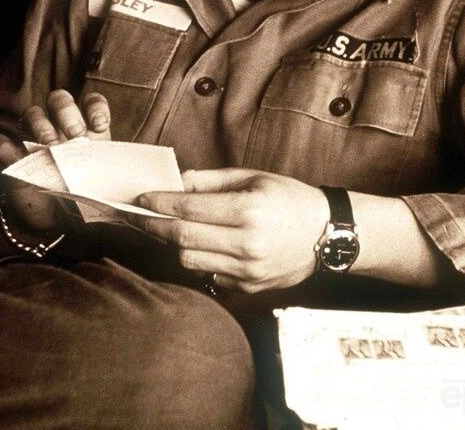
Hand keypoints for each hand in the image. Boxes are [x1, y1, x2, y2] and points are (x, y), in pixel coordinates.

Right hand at [0, 90, 110, 231]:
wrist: (56, 220)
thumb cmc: (84, 197)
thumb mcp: (102, 186)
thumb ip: (114, 181)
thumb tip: (134, 194)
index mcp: (87, 130)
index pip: (91, 102)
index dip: (95, 107)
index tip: (99, 125)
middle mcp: (60, 128)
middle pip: (59, 100)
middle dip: (67, 112)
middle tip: (74, 135)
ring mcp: (35, 140)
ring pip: (33, 114)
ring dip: (41, 125)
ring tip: (50, 147)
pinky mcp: (13, 158)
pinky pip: (2, 143)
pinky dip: (7, 147)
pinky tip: (17, 157)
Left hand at [129, 169, 329, 292]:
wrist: (326, 233)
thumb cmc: (289, 198)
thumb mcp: (253, 178)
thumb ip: (211, 181)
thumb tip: (176, 183)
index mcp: (248, 211)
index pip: (189, 209)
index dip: (159, 203)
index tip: (141, 198)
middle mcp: (247, 243)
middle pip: (182, 239)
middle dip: (154, 225)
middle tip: (137, 215)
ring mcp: (247, 269)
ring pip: (190, 261)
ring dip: (174, 244)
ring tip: (169, 228)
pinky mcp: (248, 286)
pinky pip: (208, 273)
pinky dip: (197, 258)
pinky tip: (199, 244)